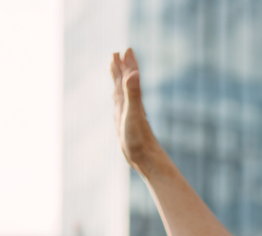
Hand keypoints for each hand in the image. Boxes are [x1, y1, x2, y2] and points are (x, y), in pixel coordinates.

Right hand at [110, 49, 160, 169]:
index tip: (126, 50)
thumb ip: (133, 92)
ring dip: (119, 80)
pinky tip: (116, 97)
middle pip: (125, 82)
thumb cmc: (139, 138)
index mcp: (131, 100)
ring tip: (115, 69)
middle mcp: (130, 105)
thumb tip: (134, 72)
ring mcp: (127, 114)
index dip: (127, 64)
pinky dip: (117, 97)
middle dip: (121, 67)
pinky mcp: (124, 124)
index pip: (128, 77)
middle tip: (118, 53)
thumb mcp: (133, 113)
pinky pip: (119, 106)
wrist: (146, 159)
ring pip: (121, 92)